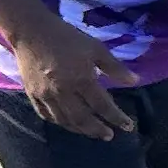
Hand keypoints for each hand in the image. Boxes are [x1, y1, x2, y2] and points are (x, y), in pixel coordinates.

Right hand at [13, 16, 131, 139]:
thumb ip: (115, 67)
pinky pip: (46, 114)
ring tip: (92, 133)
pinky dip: (58, 122)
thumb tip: (136, 81)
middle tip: (109, 135)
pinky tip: (68, 124)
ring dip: (79, 130)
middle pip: (82, 118)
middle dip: (97, 130)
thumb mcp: (96, 48)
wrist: (32, 31)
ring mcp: (45, 95)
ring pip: (63, 120)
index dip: (116, 117)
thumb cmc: (68, 38)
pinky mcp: (32, 94)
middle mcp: (63, 91)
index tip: (128, 126)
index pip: (102, 105)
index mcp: (81, 79)